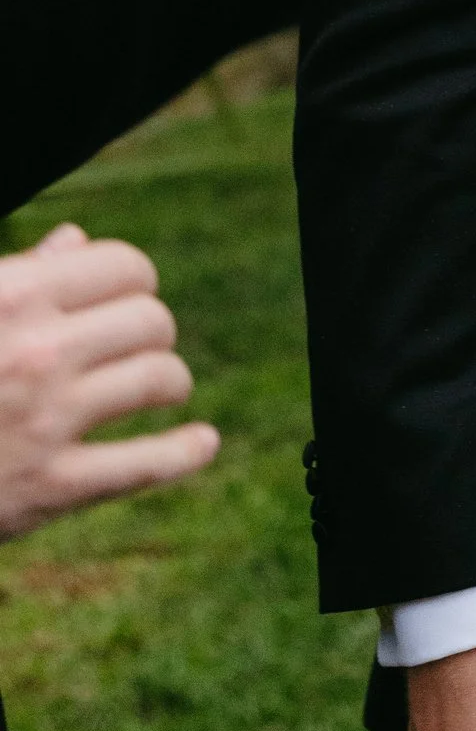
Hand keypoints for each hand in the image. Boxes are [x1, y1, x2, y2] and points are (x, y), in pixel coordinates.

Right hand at [0, 224, 217, 537]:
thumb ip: (18, 275)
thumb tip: (77, 242)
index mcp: (11, 296)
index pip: (124, 266)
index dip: (131, 280)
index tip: (122, 298)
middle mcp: (36, 352)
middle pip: (152, 320)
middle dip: (150, 331)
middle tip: (135, 347)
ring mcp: (47, 422)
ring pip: (161, 380)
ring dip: (167, 381)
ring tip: (160, 387)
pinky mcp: (51, 488)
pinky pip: (147, 464)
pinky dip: (186, 452)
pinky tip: (201, 442)